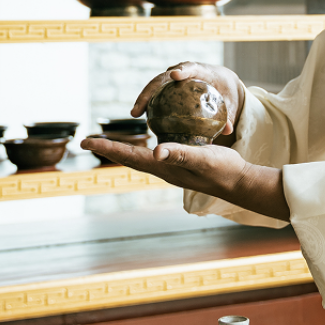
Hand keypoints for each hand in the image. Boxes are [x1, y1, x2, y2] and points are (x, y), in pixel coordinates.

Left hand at [80, 136, 288, 221]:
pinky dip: (141, 149)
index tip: (85, 140)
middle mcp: (162, 169)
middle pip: (128, 158)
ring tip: (107, 144)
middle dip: (107, 149)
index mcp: (163, 167)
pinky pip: (153, 156)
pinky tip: (145, 143)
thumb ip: (181, 153)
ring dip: (121, 150)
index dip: (106, 147)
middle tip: (87, 141)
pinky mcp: (179, 164)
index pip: (128, 156)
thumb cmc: (222, 170)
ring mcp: (170, 168)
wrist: (238, 183)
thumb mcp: (202, 157)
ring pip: (139, 158)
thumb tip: (156, 151)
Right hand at [128, 61, 247, 141]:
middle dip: (151, 89)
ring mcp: (173, 78)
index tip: (175, 75)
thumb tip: (228, 129)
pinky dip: (148, 102)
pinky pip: (157, 93)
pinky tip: (140, 116)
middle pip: (164, 77)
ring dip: (144, 97)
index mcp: (201, 70)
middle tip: (141, 106)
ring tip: (135, 113)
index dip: (182, 70)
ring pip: (156, 84)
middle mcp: (184, 71)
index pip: (191, 67)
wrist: (221, 82)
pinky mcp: (169, 86)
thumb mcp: (230, 101)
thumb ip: (228, 113)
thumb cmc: (226, 90)